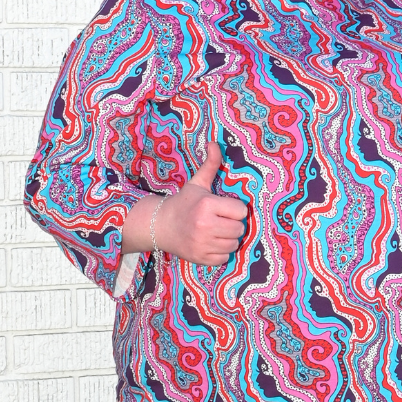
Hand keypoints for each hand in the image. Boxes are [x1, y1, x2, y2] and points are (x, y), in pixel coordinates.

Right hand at [153, 142, 248, 265]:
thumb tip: (215, 143)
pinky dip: (220, 252)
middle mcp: (205, 225)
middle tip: (221, 220)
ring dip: (228, 238)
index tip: (224, 208)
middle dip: (233, 224)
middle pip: (240, 229)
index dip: (234, 209)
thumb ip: (210, 164)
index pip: (241, 210)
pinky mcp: (200, 258)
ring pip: (234, 244)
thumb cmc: (183, 203)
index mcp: (206, 205)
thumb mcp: (197, 183)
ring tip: (216, 231)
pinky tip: (211, 243)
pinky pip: (224, 257)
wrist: (160, 226)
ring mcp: (202, 244)